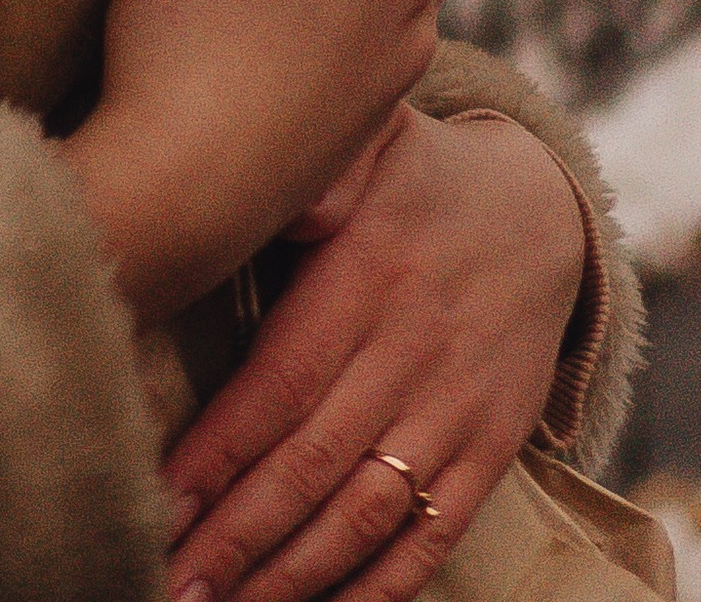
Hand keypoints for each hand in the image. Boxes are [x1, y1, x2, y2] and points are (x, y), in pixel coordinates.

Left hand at [159, 105, 587, 601]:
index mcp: (364, 279)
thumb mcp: (366, 143)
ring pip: (367, 512)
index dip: (219, 449)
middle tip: (171, 583)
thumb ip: (306, 174)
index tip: (159, 498)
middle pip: (312, 463)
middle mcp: (409, 355)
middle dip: (237, 535)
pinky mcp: (490, 450)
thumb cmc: (414, 177)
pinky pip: (434, 533)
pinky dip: (382, 585)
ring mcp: (455, 411)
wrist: (541, 212)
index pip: (281, 382)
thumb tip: (234, 189)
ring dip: (293, 574)